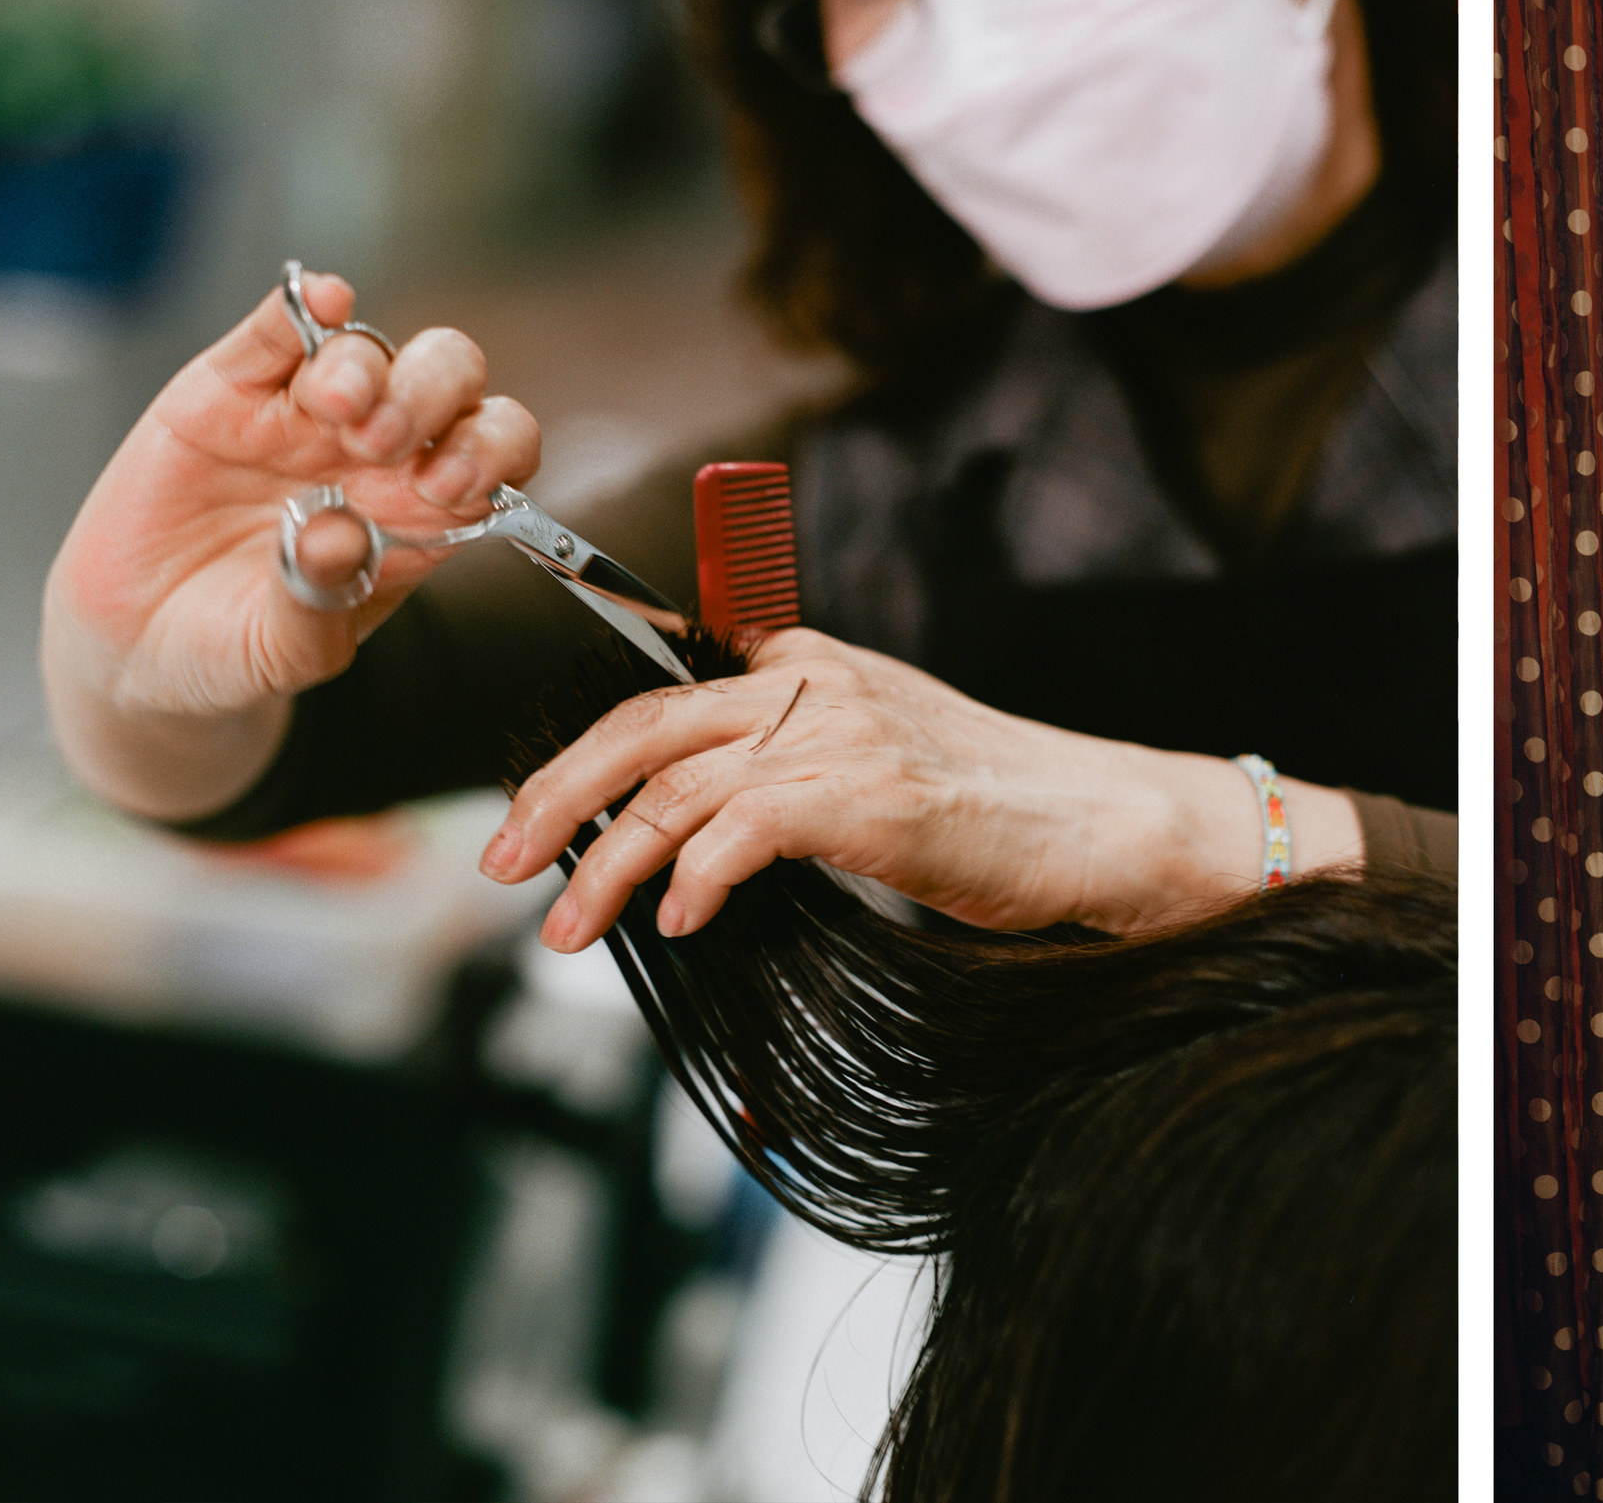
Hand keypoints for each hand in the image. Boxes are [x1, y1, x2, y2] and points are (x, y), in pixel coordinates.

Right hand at [42, 269, 539, 817]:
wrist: (141, 646)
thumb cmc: (239, 649)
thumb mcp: (287, 651)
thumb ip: (321, 599)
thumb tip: (339, 535)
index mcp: (422, 511)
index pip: (495, 451)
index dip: (492, 451)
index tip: (451, 482)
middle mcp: (379, 451)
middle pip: (447, 381)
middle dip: (433, 395)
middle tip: (384, 443)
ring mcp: (305, 415)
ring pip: (367, 349)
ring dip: (365, 365)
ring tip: (334, 409)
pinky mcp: (229, 390)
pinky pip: (276, 331)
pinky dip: (299, 307)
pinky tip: (317, 301)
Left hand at [487, 628, 1362, 950]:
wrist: (1103, 823)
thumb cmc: (1002, 813)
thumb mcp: (881, 763)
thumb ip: (793, 771)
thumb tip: (692, 838)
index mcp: (810, 668)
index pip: (663, 696)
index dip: (584, 757)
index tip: (537, 818)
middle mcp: (815, 684)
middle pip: (642, 726)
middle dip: (556, 799)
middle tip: (499, 866)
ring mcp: (841, 734)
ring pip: (676, 788)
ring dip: (607, 868)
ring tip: (569, 934)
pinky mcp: (868, 793)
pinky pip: (743, 830)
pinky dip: (696, 877)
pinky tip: (678, 922)